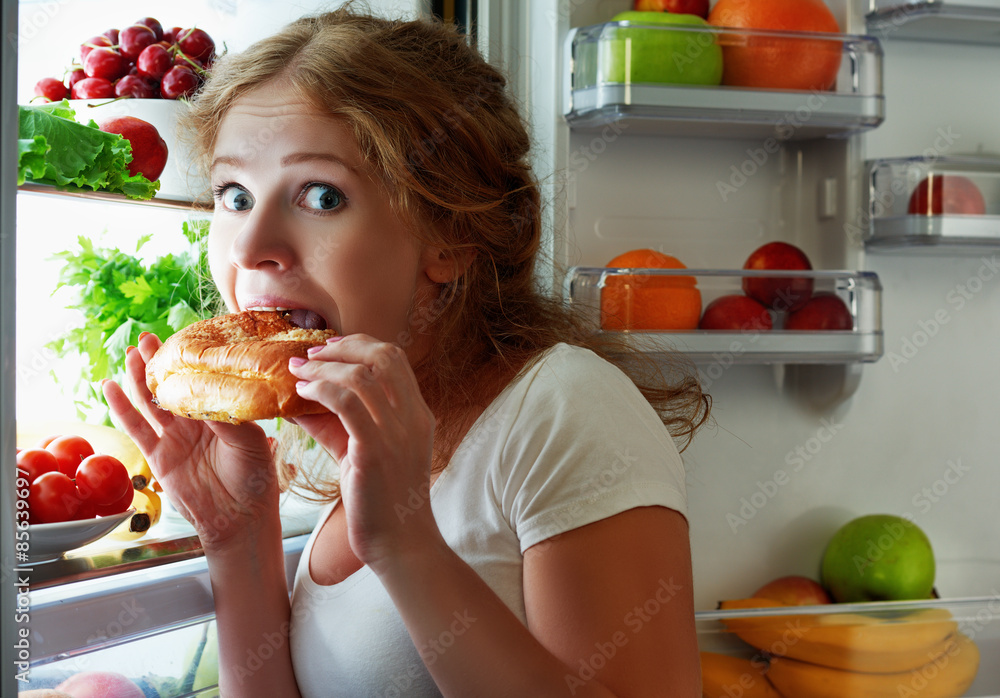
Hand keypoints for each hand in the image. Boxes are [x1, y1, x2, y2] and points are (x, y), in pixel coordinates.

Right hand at [102, 332, 280, 551]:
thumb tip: (204, 392)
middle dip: (159, 362)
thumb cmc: (255, 479)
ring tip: (131, 353)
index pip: (200, 380)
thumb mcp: (250, 441)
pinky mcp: (158, 456)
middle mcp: (196, 422)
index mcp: (221, 413)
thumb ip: (226, 417)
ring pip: (152, 402)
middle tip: (147, 338)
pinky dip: (121, 407)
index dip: (188, 361)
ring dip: (140, 378)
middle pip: (172, 386)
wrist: (240, 518)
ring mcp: (175, 438)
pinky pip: (136, 428)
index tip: (179, 339)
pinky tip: (110, 387)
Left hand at [289, 335, 438, 569]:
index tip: (329, 349)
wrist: (400, 543)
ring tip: (298, 373)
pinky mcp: (375, 450)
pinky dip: (320, 390)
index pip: (395, 358)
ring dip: (323, 368)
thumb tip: (299, 401)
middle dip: (342, 347)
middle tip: (310, 355)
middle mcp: (412, 417)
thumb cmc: (381, 501)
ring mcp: (397, 433)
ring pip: (361, 375)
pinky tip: (301, 395)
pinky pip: (347, 403)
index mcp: (417, 414)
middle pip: (383, 355)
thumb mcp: (363, 452)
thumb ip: (337, 424)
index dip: (360, 345)